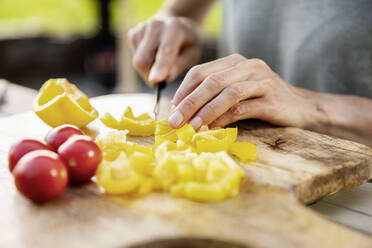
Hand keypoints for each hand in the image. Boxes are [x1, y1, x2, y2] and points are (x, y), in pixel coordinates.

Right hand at [127, 16, 200, 84]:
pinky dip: (143, 62)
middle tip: (162, 79)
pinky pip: (134, 56)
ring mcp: (141, 28)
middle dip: (150, 74)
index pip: (165, 50)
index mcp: (175, 28)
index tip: (155, 80)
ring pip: (137, 61)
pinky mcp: (133, 34)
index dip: (160, 66)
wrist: (176, 26)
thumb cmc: (187, 44)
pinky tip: (153, 55)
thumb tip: (166, 76)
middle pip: (143, 59)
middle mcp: (155, 25)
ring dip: (148, 69)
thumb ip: (180, 65)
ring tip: (161, 63)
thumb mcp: (193, 54)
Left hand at [169, 54, 324, 129]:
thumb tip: (184, 113)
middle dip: (189, 102)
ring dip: (206, 111)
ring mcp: (261, 80)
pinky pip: (243, 108)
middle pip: (211, 81)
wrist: (300, 107)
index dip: (184, 91)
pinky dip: (225, 119)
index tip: (172, 110)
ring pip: (227, 93)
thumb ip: (214, 97)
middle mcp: (248, 66)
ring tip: (192, 127)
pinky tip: (213, 129)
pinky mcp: (272, 98)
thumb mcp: (236, 93)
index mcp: (235, 62)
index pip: (201, 72)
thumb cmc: (262, 101)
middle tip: (175, 121)